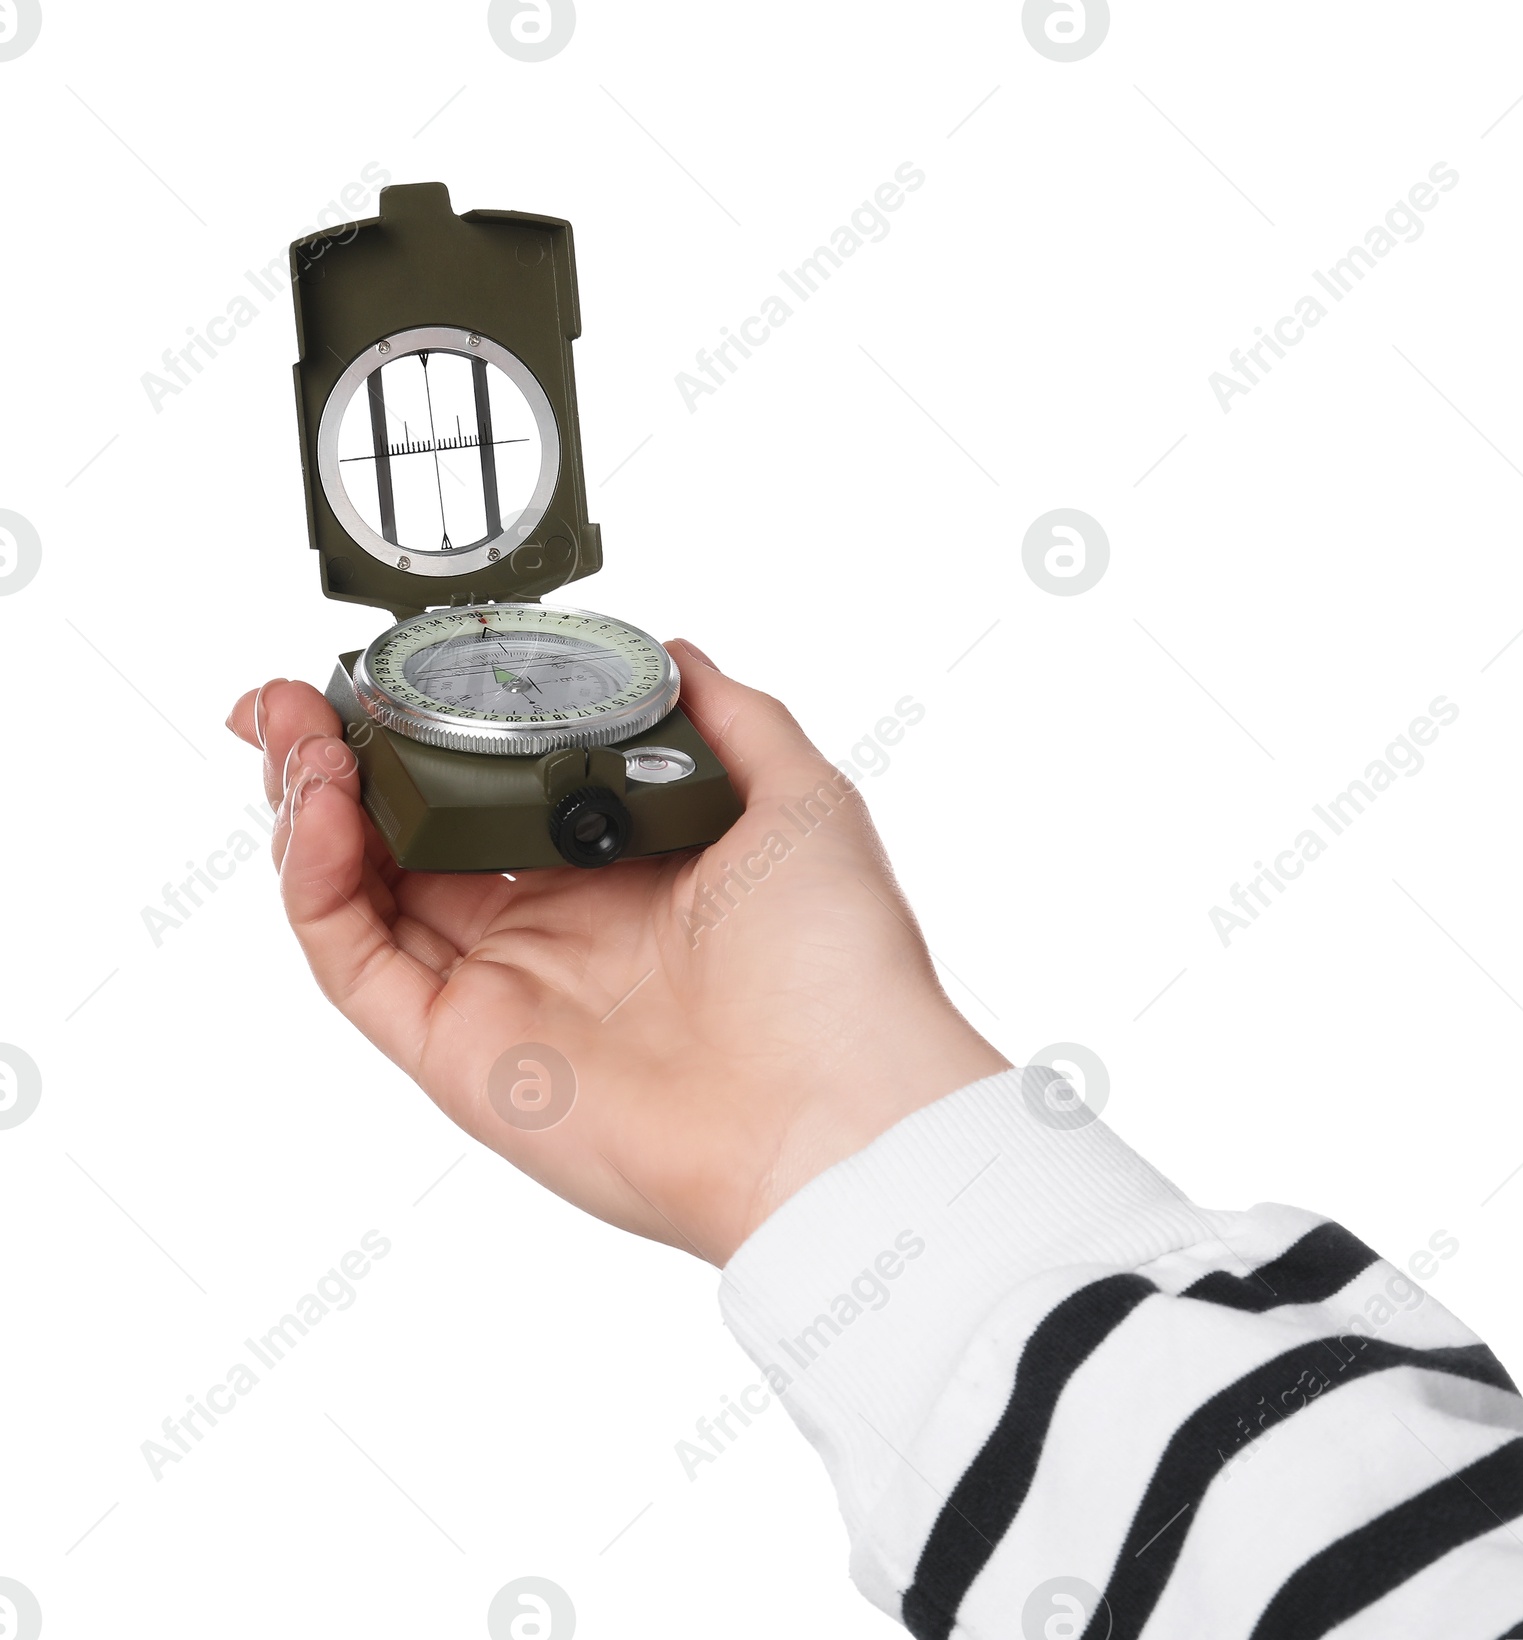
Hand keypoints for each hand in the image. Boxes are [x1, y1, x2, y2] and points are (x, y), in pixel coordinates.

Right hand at [226, 643, 1006, 1264]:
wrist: (841, 1110)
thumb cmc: (841, 966)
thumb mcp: (800, 802)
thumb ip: (732, 719)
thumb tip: (675, 652)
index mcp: (621, 874)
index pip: (493, 793)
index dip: (430, 735)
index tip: (385, 673)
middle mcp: (551, 930)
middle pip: (408, 837)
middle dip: (343, 761)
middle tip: (296, 700)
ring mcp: (499, 991)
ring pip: (364, 893)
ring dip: (312, 805)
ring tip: (296, 731)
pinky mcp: (458, 1051)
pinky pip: (358, 959)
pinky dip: (320, 885)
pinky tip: (327, 810)